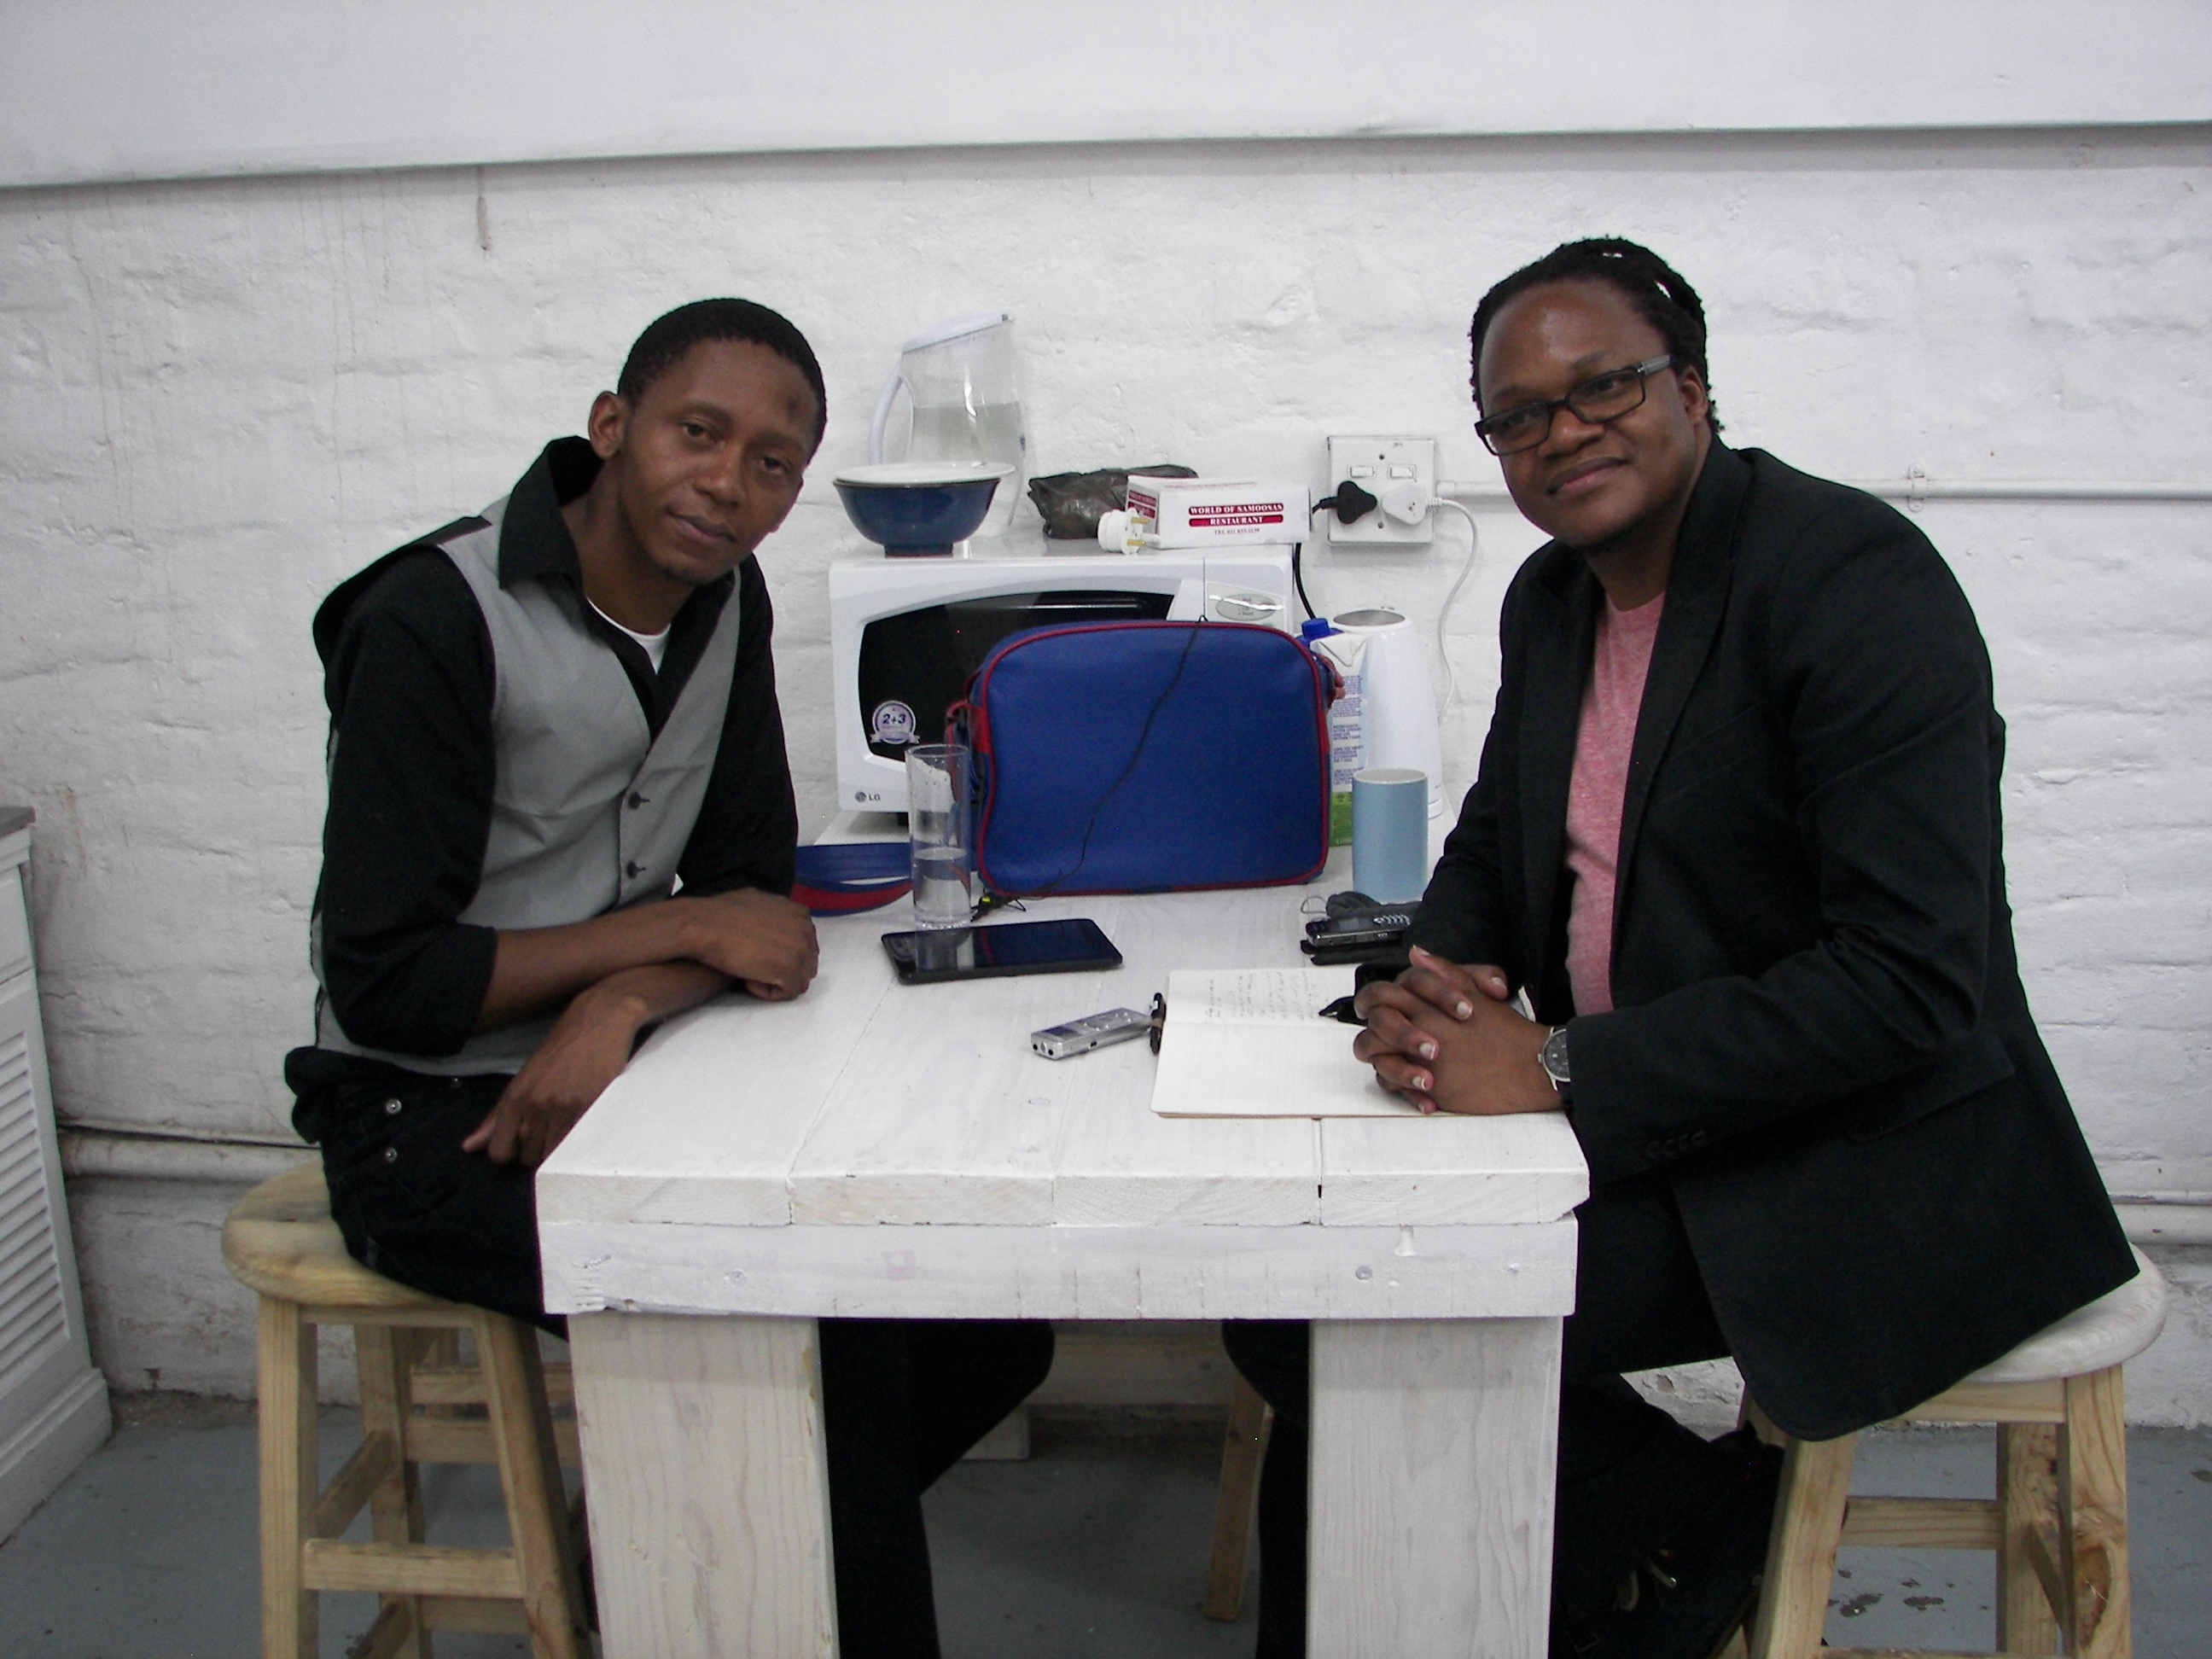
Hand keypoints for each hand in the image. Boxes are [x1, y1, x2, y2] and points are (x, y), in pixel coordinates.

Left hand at [463, 981, 644, 1165]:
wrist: (598, 1021)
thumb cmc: (560, 1050)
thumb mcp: (523, 1079)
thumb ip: (497, 1116)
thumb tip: (468, 1147)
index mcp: (514, 1097)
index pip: (499, 1151)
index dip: (509, 1155)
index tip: (522, 1144)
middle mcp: (534, 1104)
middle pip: (527, 1157)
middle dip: (537, 1152)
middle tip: (550, 1132)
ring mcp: (562, 1107)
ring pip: (553, 1154)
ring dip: (558, 1149)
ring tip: (567, 1128)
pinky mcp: (589, 1107)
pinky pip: (577, 1143)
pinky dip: (579, 1140)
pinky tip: (583, 1121)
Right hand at [675, 888, 818, 998]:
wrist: (704, 926)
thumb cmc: (720, 914)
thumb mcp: (756, 901)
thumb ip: (774, 913)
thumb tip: (773, 922)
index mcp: (800, 914)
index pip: (805, 946)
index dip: (782, 956)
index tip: (759, 957)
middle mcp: (806, 930)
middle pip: (805, 964)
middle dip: (783, 970)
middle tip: (754, 968)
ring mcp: (801, 950)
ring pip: (799, 980)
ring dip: (775, 981)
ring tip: (749, 973)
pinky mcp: (790, 970)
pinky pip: (788, 992)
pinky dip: (768, 992)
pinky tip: (748, 980)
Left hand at [1352, 951, 1554, 1116]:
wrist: (1531, 1066)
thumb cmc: (1506, 1031)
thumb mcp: (1476, 991)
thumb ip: (1444, 971)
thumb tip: (1417, 954)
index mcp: (1428, 1006)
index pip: (1383, 995)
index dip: (1377, 1000)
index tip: (1381, 1008)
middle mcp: (1420, 1032)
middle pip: (1376, 1028)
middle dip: (1376, 1031)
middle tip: (1385, 1037)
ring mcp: (1423, 1063)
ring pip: (1380, 1061)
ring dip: (1385, 1060)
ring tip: (1400, 1062)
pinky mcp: (1432, 1090)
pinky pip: (1398, 1089)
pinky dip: (1400, 1088)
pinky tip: (1416, 1085)